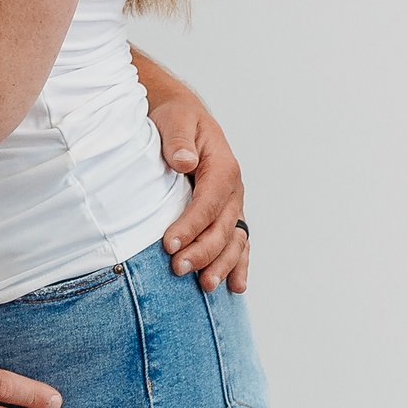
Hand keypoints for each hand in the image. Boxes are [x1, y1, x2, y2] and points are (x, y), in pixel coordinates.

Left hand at [143, 73, 249, 292]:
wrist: (185, 120)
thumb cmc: (178, 120)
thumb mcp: (176, 120)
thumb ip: (179, 140)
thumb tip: (184, 161)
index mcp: (223, 167)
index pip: (208, 202)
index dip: (191, 225)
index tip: (169, 244)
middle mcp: (232, 190)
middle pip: (222, 227)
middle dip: (202, 251)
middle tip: (178, 269)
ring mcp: (232, 206)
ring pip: (233, 241)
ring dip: (221, 265)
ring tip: (205, 285)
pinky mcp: (227, 216)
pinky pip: (237, 244)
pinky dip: (238, 265)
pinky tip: (235, 287)